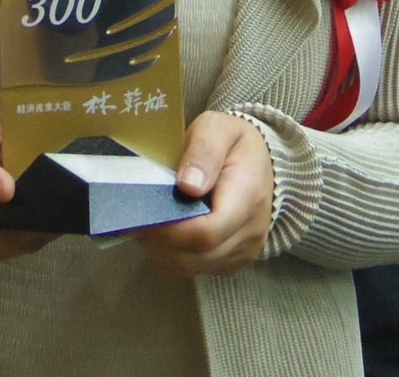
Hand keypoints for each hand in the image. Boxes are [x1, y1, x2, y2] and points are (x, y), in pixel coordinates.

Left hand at [134, 112, 273, 277]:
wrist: (261, 164)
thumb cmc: (234, 143)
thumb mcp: (218, 128)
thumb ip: (203, 151)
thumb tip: (188, 186)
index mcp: (248, 196)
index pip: (207, 232)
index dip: (170, 230)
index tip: (143, 213)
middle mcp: (251, 231)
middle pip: (196, 255)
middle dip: (159, 241)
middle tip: (136, 218)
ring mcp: (244, 251)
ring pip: (192, 266)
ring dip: (163, 251)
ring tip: (148, 224)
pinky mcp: (234, 262)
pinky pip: (197, 269)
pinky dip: (174, 256)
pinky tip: (166, 233)